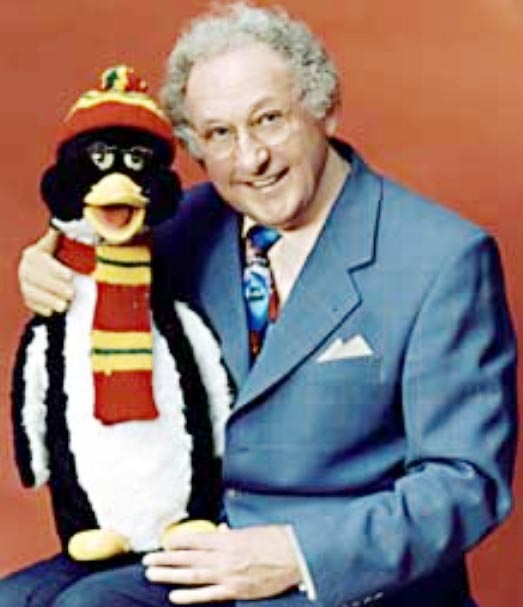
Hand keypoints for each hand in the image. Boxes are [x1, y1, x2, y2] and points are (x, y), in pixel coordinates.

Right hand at [18, 229, 73, 315]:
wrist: (57, 275)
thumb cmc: (66, 258)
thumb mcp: (66, 247)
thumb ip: (67, 240)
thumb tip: (73, 227)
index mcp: (35, 253)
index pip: (41, 260)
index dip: (54, 268)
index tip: (69, 276)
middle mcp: (26, 267)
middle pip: (35, 277)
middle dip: (53, 286)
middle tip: (70, 293)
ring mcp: (24, 282)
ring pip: (30, 291)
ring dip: (47, 299)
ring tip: (63, 305)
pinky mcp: (27, 296)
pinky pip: (30, 303)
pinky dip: (40, 308)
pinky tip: (51, 312)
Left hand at [143, 525, 301, 603]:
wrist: (298, 556)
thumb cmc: (277, 540)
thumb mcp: (252, 531)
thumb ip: (232, 533)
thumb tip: (219, 531)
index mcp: (228, 538)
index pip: (195, 539)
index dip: (177, 541)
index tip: (164, 542)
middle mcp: (224, 555)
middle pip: (188, 557)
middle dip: (165, 558)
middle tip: (147, 559)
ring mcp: (229, 574)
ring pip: (192, 575)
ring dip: (170, 574)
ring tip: (152, 574)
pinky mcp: (236, 590)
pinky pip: (208, 594)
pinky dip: (190, 596)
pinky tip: (174, 596)